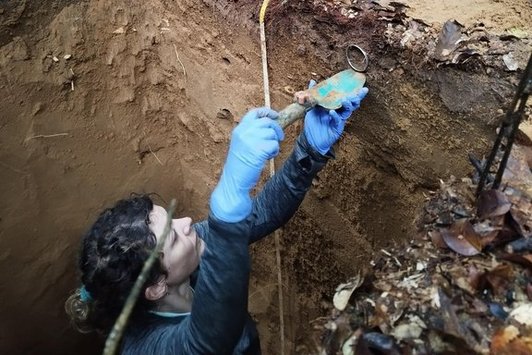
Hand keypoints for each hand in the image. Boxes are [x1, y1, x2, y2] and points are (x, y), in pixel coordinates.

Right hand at [210, 107, 283, 221]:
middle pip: (267, 122)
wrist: (234, 181)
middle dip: (276, 129)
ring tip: (267, 153)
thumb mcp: (241, 144)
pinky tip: (267, 158)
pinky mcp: (258, 150)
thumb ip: (252, 133)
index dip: (267, 112)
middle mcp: (244, 132)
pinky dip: (274, 152)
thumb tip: (271, 125)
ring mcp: (250, 140)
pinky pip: (274, 145)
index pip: (254, 113)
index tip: (276, 115)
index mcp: (239, 129)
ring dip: (274, 143)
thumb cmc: (239, 166)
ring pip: (272, 134)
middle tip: (279, 138)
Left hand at [304, 80, 368, 154]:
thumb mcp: (311, 106)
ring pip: (348, 111)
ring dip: (348, 105)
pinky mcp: (337, 128)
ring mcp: (339, 120)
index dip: (354, 91)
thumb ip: (314, 95)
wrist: (311, 139)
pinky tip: (332, 112)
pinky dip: (335, 116)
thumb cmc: (313, 123)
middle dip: (357, 97)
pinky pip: (338, 121)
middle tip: (361, 91)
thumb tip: (313, 81)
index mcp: (335, 106)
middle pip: (351, 103)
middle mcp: (339, 112)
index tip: (360, 85)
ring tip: (344, 99)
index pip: (346, 97)